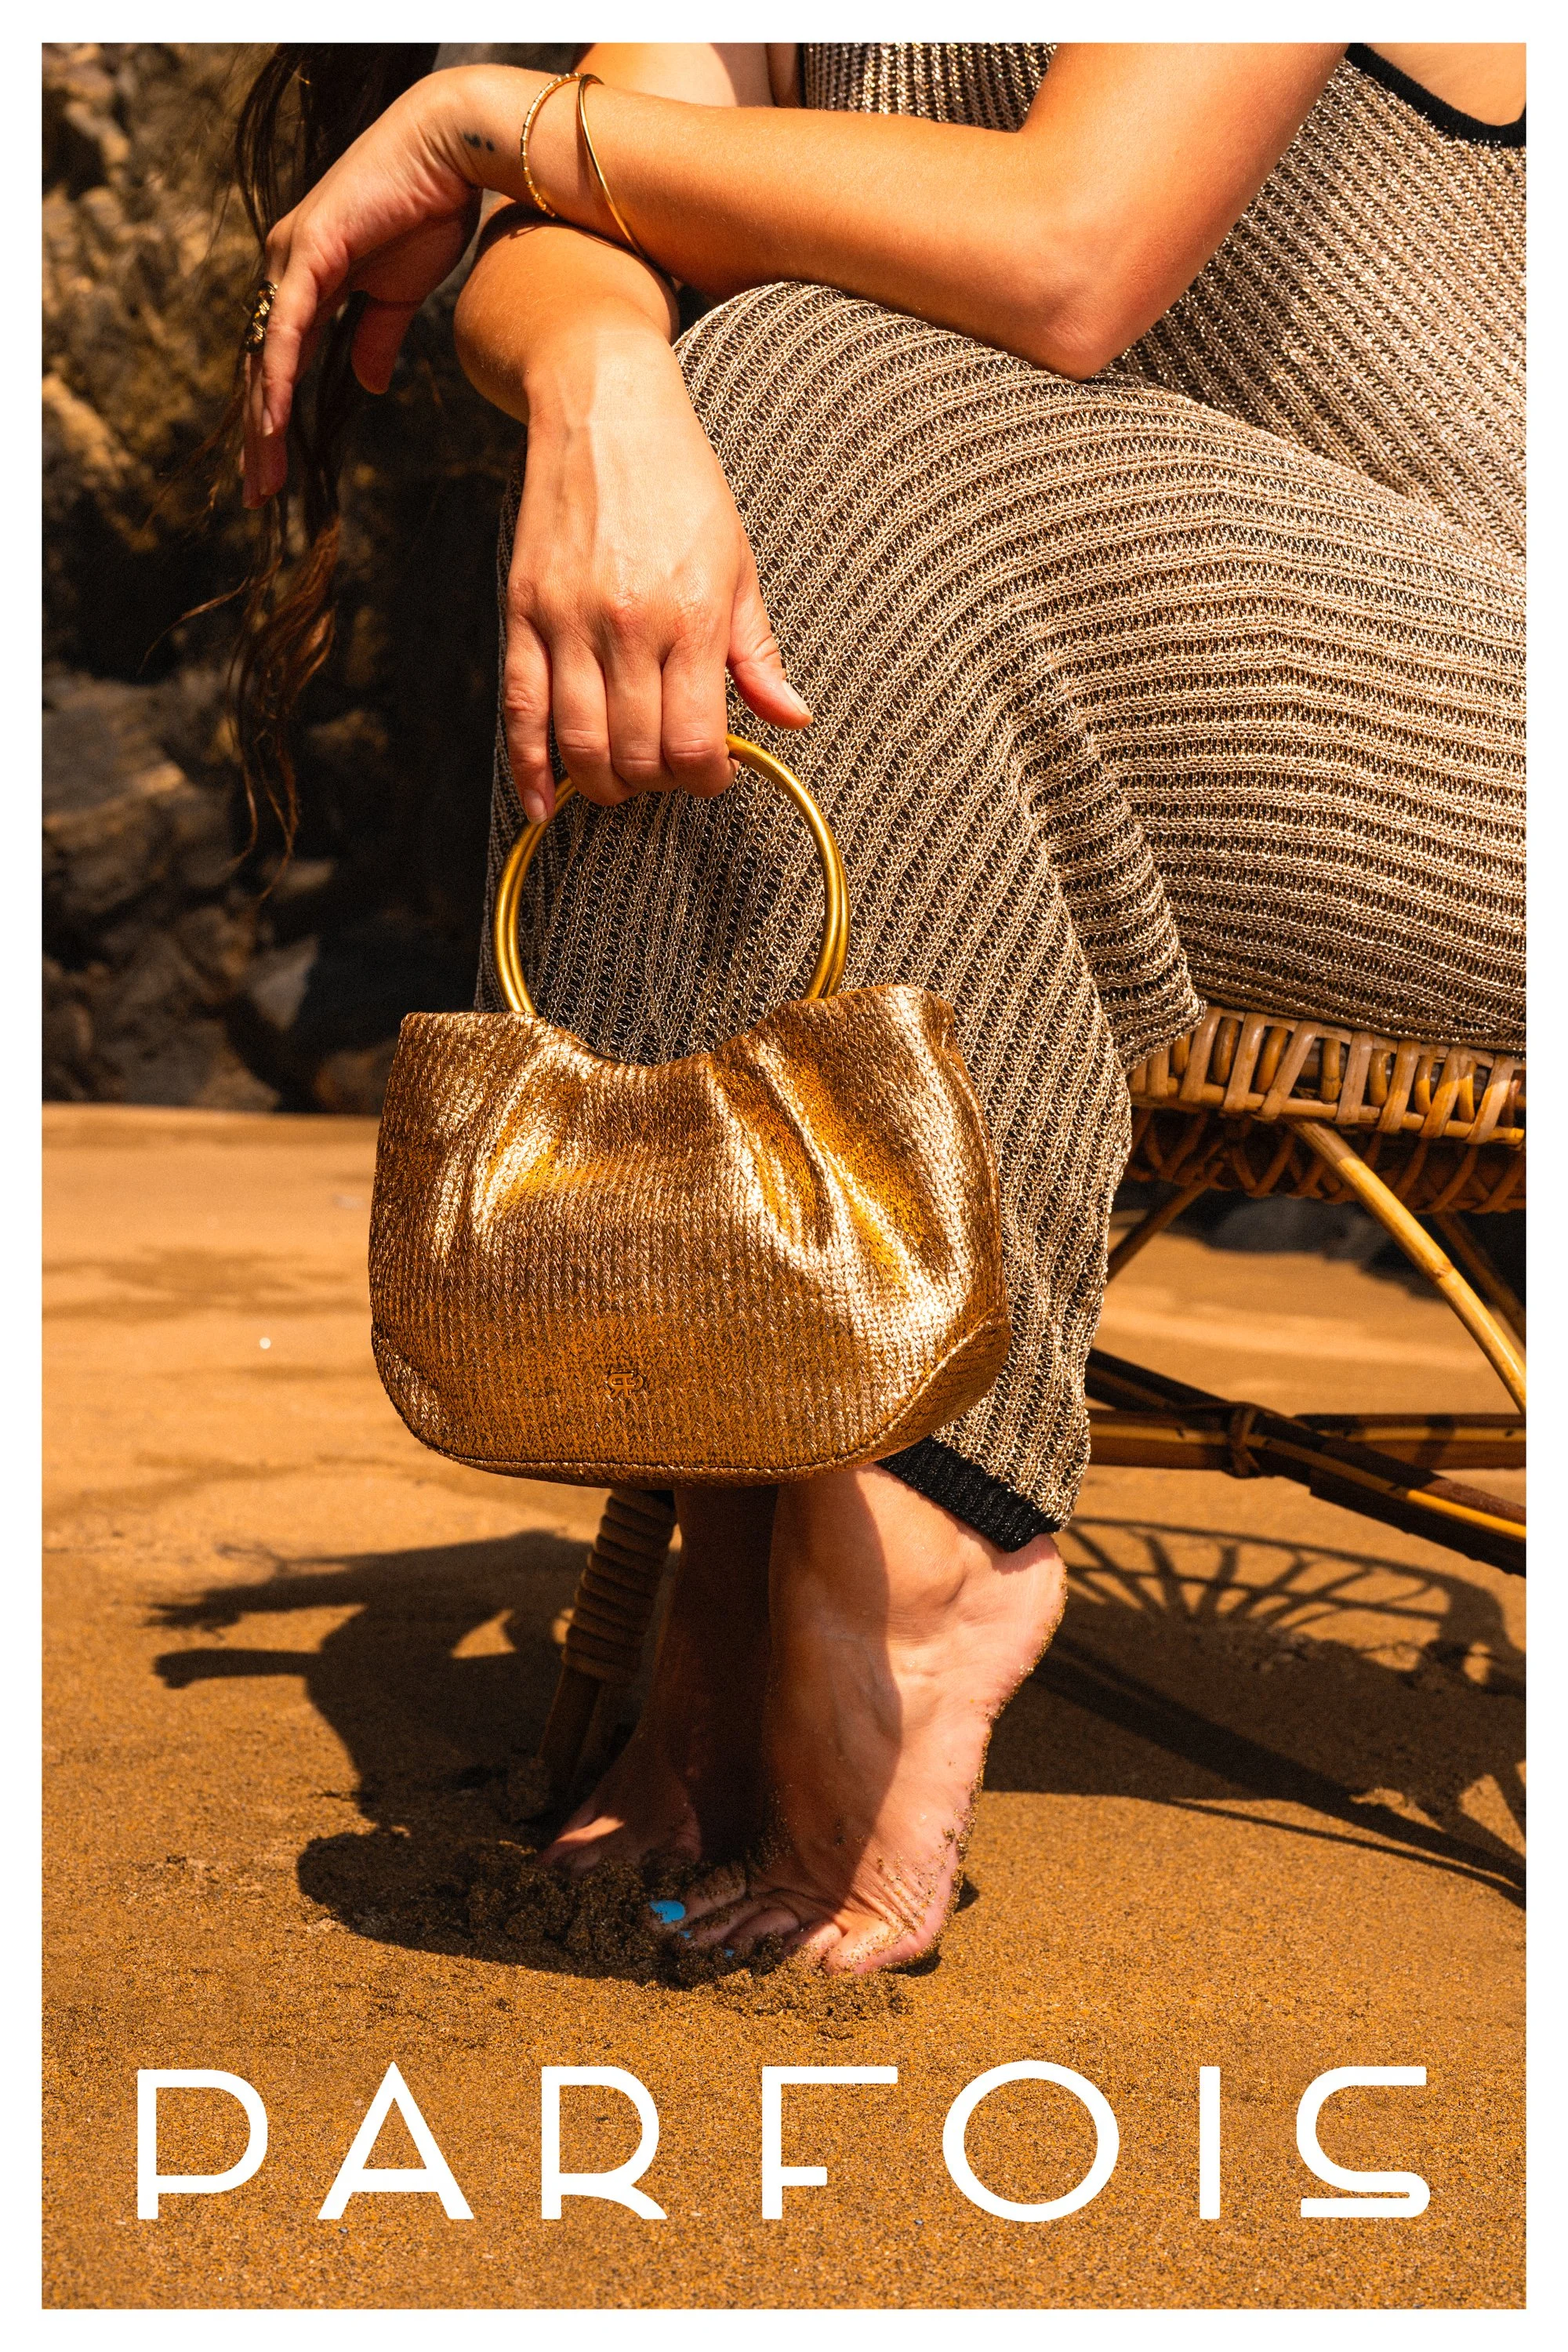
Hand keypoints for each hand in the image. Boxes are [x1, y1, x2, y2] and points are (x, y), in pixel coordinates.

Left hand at [241, 68, 546, 506]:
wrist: (451, 153)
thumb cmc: (430, 211)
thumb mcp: (400, 295)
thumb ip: (375, 338)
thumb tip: (364, 384)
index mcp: (307, 280)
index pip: (279, 363)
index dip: (274, 420)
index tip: (277, 476)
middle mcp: (287, 268)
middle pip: (261, 367)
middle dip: (258, 438)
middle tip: (258, 497)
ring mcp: (292, 258)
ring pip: (265, 355)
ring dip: (262, 422)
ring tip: (264, 476)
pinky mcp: (309, 250)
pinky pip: (286, 328)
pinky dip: (276, 376)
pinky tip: (273, 421)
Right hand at [503, 328, 810, 816]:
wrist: (605, 410)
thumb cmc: (681, 485)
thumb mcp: (740, 563)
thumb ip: (758, 653)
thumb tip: (791, 720)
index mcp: (694, 615)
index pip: (696, 740)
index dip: (706, 777)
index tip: (713, 772)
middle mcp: (629, 624)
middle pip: (638, 754)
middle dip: (657, 783)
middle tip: (667, 770)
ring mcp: (569, 620)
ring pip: (581, 744)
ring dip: (603, 785)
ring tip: (621, 780)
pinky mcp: (523, 612)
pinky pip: (520, 711)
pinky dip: (530, 769)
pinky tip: (543, 804)